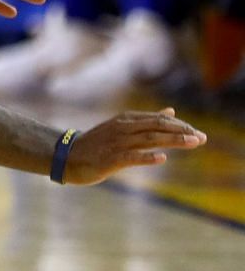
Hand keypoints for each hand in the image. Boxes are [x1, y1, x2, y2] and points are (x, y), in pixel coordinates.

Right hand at [59, 108, 205, 184]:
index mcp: (126, 119)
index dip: (179, 125)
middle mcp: (123, 128)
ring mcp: (117, 143)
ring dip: (173, 141)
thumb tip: (171, 111)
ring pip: (149, 139)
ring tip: (192, 143)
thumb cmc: (98, 144)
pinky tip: (162, 158)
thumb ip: (147, 120)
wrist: (68, 156)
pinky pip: (132, 157)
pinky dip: (147, 157)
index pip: (158, 119)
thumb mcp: (122, 127)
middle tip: (202, 137)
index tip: (197, 132)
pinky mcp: (111, 159)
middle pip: (157, 126)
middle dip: (181, 131)